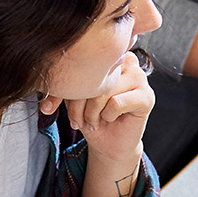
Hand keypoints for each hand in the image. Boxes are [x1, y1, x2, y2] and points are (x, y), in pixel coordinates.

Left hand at [43, 53, 153, 196]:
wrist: (108, 143)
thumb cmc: (91, 115)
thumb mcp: (73, 95)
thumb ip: (66, 81)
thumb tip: (50, 78)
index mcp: (109, 54)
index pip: (82, 61)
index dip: (66, 84)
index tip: (51, 105)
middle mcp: (127, 61)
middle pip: (95, 75)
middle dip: (78, 102)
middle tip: (76, 120)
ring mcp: (140, 78)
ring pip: (105, 90)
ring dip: (92, 112)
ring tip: (91, 121)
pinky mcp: (147, 97)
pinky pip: (117, 103)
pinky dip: (107, 115)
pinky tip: (109, 119)